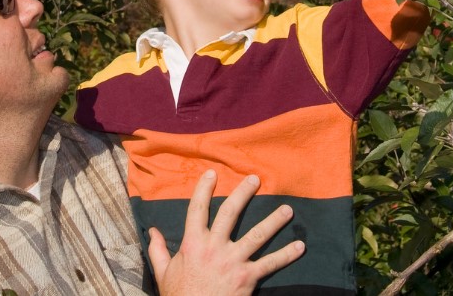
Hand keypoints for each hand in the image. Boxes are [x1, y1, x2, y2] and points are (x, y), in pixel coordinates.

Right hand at [148, 170, 304, 295]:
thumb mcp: (163, 273)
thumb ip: (158, 250)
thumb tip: (152, 231)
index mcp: (193, 244)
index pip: (197, 209)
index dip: (204, 189)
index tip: (212, 173)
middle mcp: (214, 248)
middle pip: (230, 213)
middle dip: (244, 193)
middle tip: (255, 179)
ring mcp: (233, 262)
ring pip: (257, 235)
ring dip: (274, 221)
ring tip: (287, 208)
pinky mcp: (247, 278)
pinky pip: (270, 264)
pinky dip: (286, 255)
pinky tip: (300, 246)